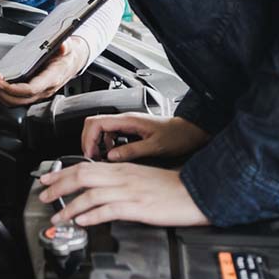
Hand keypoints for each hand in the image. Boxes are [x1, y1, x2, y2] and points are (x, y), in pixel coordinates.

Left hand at [0, 36, 89, 106]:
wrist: (73, 62)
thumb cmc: (67, 56)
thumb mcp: (68, 48)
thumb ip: (64, 46)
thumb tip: (63, 44)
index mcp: (52, 78)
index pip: (30, 90)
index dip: (13, 89)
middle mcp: (45, 89)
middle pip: (19, 100)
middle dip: (2, 92)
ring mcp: (39, 93)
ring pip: (16, 102)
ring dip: (0, 93)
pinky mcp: (34, 93)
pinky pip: (17, 98)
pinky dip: (4, 93)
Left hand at [38, 162, 209, 226]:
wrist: (196, 192)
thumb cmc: (170, 187)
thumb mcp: (139, 178)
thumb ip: (118, 181)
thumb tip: (97, 190)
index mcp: (121, 169)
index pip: (83, 166)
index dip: (61, 173)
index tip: (46, 180)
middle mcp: (121, 177)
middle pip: (81, 176)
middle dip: (58, 186)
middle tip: (43, 196)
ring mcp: (129, 192)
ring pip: (91, 194)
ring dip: (70, 206)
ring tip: (58, 215)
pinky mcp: (138, 207)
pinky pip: (109, 209)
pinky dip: (92, 215)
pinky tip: (82, 221)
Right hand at [81, 113, 209, 160]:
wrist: (191, 131)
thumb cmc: (177, 136)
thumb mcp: (155, 147)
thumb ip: (131, 151)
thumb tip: (110, 157)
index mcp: (128, 120)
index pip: (96, 123)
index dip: (88, 139)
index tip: (89, 154)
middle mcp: (125, 120)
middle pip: (94, 124)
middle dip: (88, 141)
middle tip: (91, 157)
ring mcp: (127, 124)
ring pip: (101, 130)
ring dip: (97, 143)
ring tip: (101, 159)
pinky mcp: (131, 130)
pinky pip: (111, 135)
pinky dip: (106, 145)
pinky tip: (113, 155)